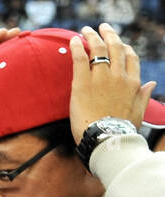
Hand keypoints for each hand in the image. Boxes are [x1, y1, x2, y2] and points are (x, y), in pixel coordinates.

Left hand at [69, 23, 156, 139]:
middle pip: (115, 48)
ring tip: (86, 30)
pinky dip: (76, 47)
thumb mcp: (139, 111)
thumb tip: (151, 84)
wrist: (106, 140)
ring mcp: (101, 78)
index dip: (125, 48)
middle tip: (102, 28)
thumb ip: (143, 95)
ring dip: (91, 36)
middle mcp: (119, 77)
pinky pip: (80, 59)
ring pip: (98, 49)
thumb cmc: (122, 130)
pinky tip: (72, 40)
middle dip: (109, 35)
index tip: (119, 44)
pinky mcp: (82, 84)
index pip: (131, 58)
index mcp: (133, 83)